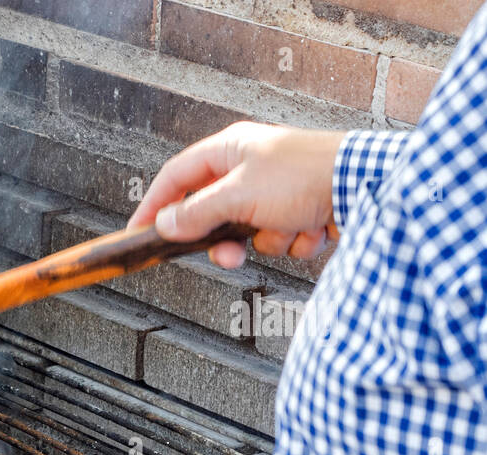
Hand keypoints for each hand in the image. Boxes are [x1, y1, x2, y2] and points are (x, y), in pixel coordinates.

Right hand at [129, 122, 345, 267]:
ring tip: (289, 230)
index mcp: (230, 149)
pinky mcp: (300, 211)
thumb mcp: (238, 195)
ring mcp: (277, 191)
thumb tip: (165, 223)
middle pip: (213, 213)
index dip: (156, 204)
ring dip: (267, 239)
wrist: (365, 185)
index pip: (177, 176)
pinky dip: (294, 240)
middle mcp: (251, 167)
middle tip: (227, 254)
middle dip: (225, 238)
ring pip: (248, 232)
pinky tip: (313, 226)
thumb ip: (197, 212)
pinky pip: (279, 238)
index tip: (140, 231)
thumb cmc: (303, 176)